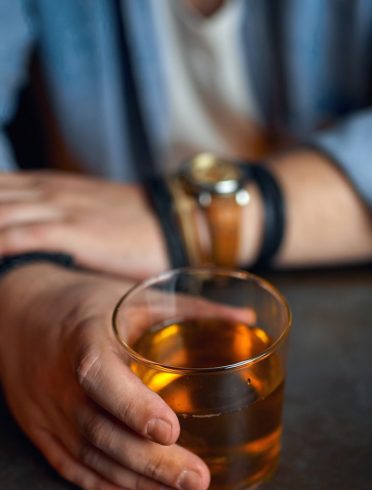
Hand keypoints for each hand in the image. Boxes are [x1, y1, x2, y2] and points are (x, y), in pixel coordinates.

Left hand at [0, 171, 167, 278]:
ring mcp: (61, 209)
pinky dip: (1, 243)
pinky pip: (22, 235)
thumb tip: (40, 241)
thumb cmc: (136, 226)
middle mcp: (50, 192)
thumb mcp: (89, 212)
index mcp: (50, 185)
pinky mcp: (75, 232)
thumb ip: (60, 217)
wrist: (175, 224)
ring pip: (1, 212)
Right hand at [0, 265, 209, 489]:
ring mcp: (47, 409)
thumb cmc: (81, 301)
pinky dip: (101, 485)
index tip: (171, 431)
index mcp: (84, 339)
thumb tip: (247, 317)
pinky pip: (68, 464)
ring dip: (135, 480)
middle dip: (152, 462)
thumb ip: (190, 308)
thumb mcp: (131, 296)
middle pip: (103, 430)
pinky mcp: (39, 428)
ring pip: (90, 455)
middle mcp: (60, 380)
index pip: (101, 377)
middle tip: (197, 480)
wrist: (14, 309)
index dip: (133, 406)